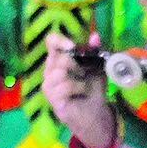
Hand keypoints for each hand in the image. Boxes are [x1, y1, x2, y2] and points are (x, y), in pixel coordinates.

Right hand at [42, 33, 116, 147]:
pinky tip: (82, 93)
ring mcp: (49, 85)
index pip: (50, 42)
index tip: (72, 45)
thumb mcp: (98, 67)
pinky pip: (64, 86)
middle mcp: (50, 70)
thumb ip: (96, 51)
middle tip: (84, 73)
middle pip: (59, 57)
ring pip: (60, 71)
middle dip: (76, 64)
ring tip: (84, 85)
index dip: (59, 40)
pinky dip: (78, 87)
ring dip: (78, 77)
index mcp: (59, 59)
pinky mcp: (52, 98)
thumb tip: (95, 35)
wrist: (95, 112)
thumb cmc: (93, 88)